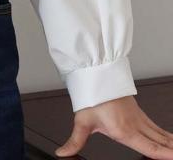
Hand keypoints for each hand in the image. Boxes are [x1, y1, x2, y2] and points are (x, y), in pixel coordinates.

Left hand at [55, 95, 172, 157]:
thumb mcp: (82, 121)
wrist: (95, 73)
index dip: (164, 154)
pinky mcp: (137, 112)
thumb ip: (75, 141)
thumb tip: (63, 152)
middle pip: (159, 142)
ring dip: (170, 142)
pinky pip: (155, 126)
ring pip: (159, 133)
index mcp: (124, 130)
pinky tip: (168, 137)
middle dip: (171, 148)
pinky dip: (165, 134)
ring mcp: (138, 117)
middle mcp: (134, 125)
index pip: (150, 148)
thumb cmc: (91, 94)